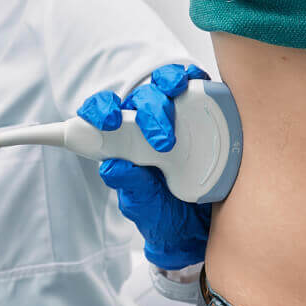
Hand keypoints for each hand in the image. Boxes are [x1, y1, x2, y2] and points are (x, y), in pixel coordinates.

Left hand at [77, 63, 212, 269]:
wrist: (204, 226)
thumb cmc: (166, 213)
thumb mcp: (144, 205)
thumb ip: (130, 187)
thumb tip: (111, 166)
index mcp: (124, 142)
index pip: (104, 114)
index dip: (101, 110)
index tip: (109, 121)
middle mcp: (147, 124)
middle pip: (140, 98)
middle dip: (148, 113)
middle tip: (162, 141)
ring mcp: (177, 115)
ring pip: (165, 84)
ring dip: (167, 89)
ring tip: (178, 105)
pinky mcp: (204, 112)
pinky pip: (197, 85)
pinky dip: (194, 78)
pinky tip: (194, 84)